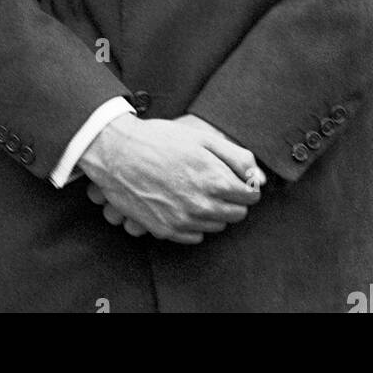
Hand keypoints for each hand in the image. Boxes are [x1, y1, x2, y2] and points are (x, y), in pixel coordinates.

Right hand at [78, 114, 262, 243]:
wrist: (116, 152)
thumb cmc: (158, 140)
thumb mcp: (201, 137)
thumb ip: (236, 156)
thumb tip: (257, 176)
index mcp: (215, 181)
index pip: (250, 196)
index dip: (244, 184)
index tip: (233, 177)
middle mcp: (203, 207)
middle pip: (236, 214)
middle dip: (231, 199)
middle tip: (213, 181)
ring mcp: (184, 221)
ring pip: (216, 226)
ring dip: (212, 211)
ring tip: (193, 188)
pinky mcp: (166, 230)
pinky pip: (194, 235)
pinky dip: (193, 222)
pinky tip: (180, 202)